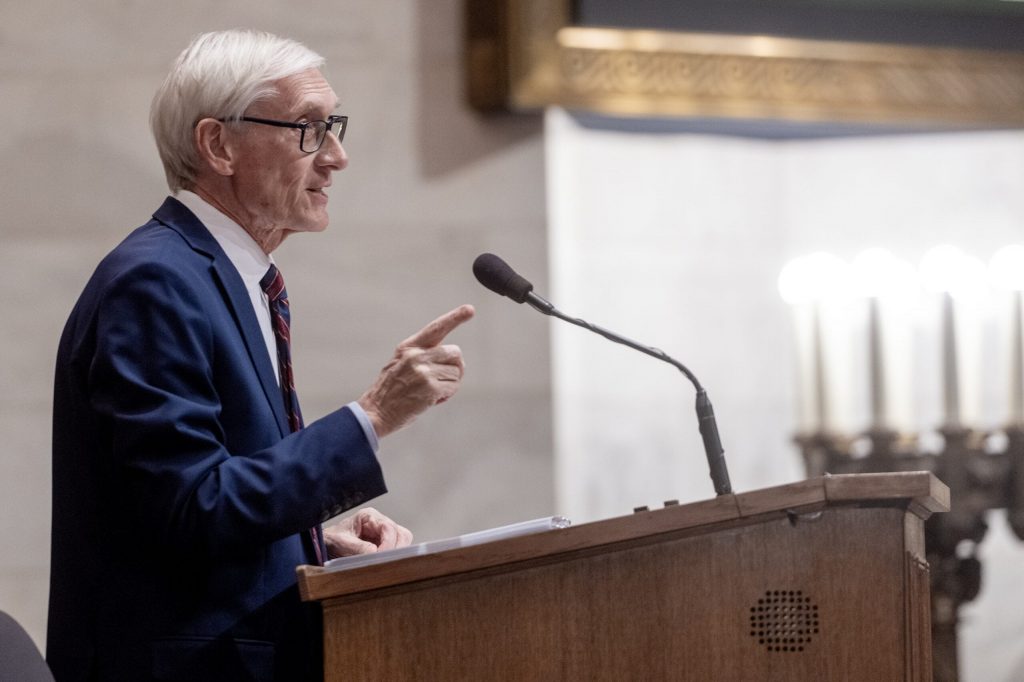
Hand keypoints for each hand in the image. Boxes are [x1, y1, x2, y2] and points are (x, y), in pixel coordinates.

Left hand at [323, 508, 412, 558]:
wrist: (324, 547)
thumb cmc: (330, 540)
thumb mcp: (341, 543)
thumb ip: (358, 548)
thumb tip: (376, 554)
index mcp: (369, 516)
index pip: (388, 528)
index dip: (388, 544)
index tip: (381, 558)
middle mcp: (379, 523)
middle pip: (401, 534)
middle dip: (397, 550)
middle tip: (387, 563)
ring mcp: (383, 535)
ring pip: (402, 543)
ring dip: (396, 555)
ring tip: (385, 566)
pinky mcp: (383, 547)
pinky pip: (396, 552)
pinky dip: (393, 560)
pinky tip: (384, 566)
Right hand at [358, 304, 473, 437]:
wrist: (375, 413)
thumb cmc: (390, 391)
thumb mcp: (400, 363)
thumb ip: (422, 355)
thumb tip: (454, 359)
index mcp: (409, 347)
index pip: (436, 328)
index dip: (455, 318)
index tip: (470, 309)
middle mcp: (416, 356)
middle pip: (455, 353)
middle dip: (455, 367)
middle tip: (443, 380)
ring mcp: (424, 371)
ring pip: (457, 373)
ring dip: (449, 385)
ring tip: (430, 392)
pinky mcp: (430, 388)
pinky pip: (453, 388)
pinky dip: (446, 396)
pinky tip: (430, 400)